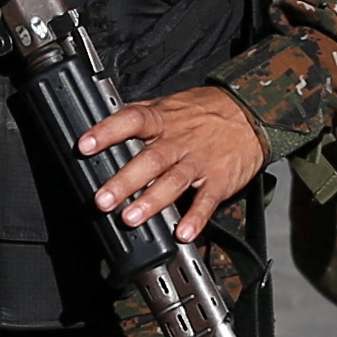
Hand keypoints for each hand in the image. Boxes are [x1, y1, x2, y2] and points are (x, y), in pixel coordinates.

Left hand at [78, 82, 266, 240]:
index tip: (85, 145)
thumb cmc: (206, 111)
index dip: (107, 131)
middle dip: (125, 181)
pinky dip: (196, 217)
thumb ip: (142, 115)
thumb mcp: (171, 104)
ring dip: (152, 201)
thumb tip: (108, 121)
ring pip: (173, 181)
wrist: (251, 113)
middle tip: (103, 199)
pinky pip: (206, 200)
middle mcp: (178, 140)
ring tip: (131, 218)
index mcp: (163, 120)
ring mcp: (199, 161)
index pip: (132, 121)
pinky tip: (183, 232)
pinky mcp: (219, 179)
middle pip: (149, 159)